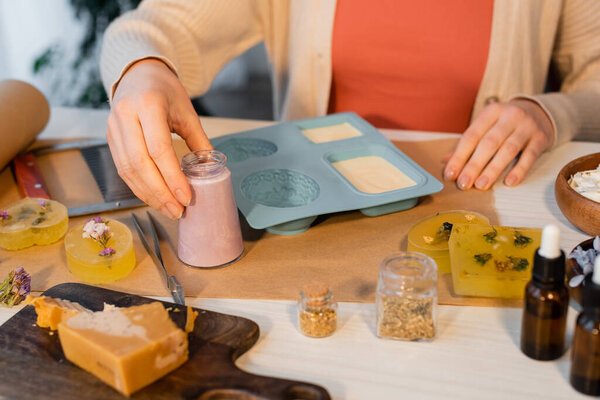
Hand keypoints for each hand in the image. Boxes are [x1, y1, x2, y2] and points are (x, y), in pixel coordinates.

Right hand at [107, 58, 211, 218]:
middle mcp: (126, 115)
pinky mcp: (109, 137)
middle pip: (140, 163)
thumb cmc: (165, 91)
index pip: (159, 148)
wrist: (139, 73)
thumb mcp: (187, 112)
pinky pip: (121, 168)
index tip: (186, 197)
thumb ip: (199, 141)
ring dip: (148, 194)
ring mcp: (113, 127)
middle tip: (177, 210)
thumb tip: (213, 170)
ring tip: (168, 208)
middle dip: (160, 192)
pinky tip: (153, 197)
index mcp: (148, 104)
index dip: (172, 177)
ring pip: (127, 169)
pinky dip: (138, 186)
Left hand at [443, 99, 553, 189]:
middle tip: (463, 184)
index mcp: (491, 111)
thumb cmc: (505, 123)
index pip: (471, 136)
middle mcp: (510, 116)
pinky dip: (519, 170)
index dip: (459, 156)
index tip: (450, 174)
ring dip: (493, 169)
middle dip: (474, 165)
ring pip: (508, 150)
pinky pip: (530, 156)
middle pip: (489, 143)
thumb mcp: (487, 125)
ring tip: (481, 185)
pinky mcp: (541, 138)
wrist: (541, 112)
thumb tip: (446, 161)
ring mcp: (527, 126)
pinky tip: (509, 182)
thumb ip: (468, 142)